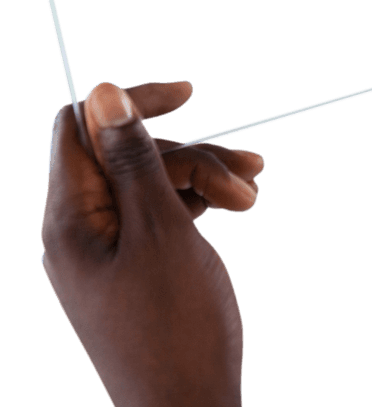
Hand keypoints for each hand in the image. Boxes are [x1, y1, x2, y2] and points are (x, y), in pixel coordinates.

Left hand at [41, 81, 260, 406]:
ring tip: (253, 197)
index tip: (189, 94)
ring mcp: (108, 249)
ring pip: (153, 181)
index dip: (131, 102)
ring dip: (205, 178)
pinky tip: (238, 203)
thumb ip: (133, 160)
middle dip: (192, 155)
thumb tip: (102, 92)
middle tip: (248, 177)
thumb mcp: (161, 232)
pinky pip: (162, 211)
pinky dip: (200, 201)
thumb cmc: (176, 329)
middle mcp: (80, 229)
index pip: (81, 127)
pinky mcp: (135, 264)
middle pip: (129, 155)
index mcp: (69, 219)